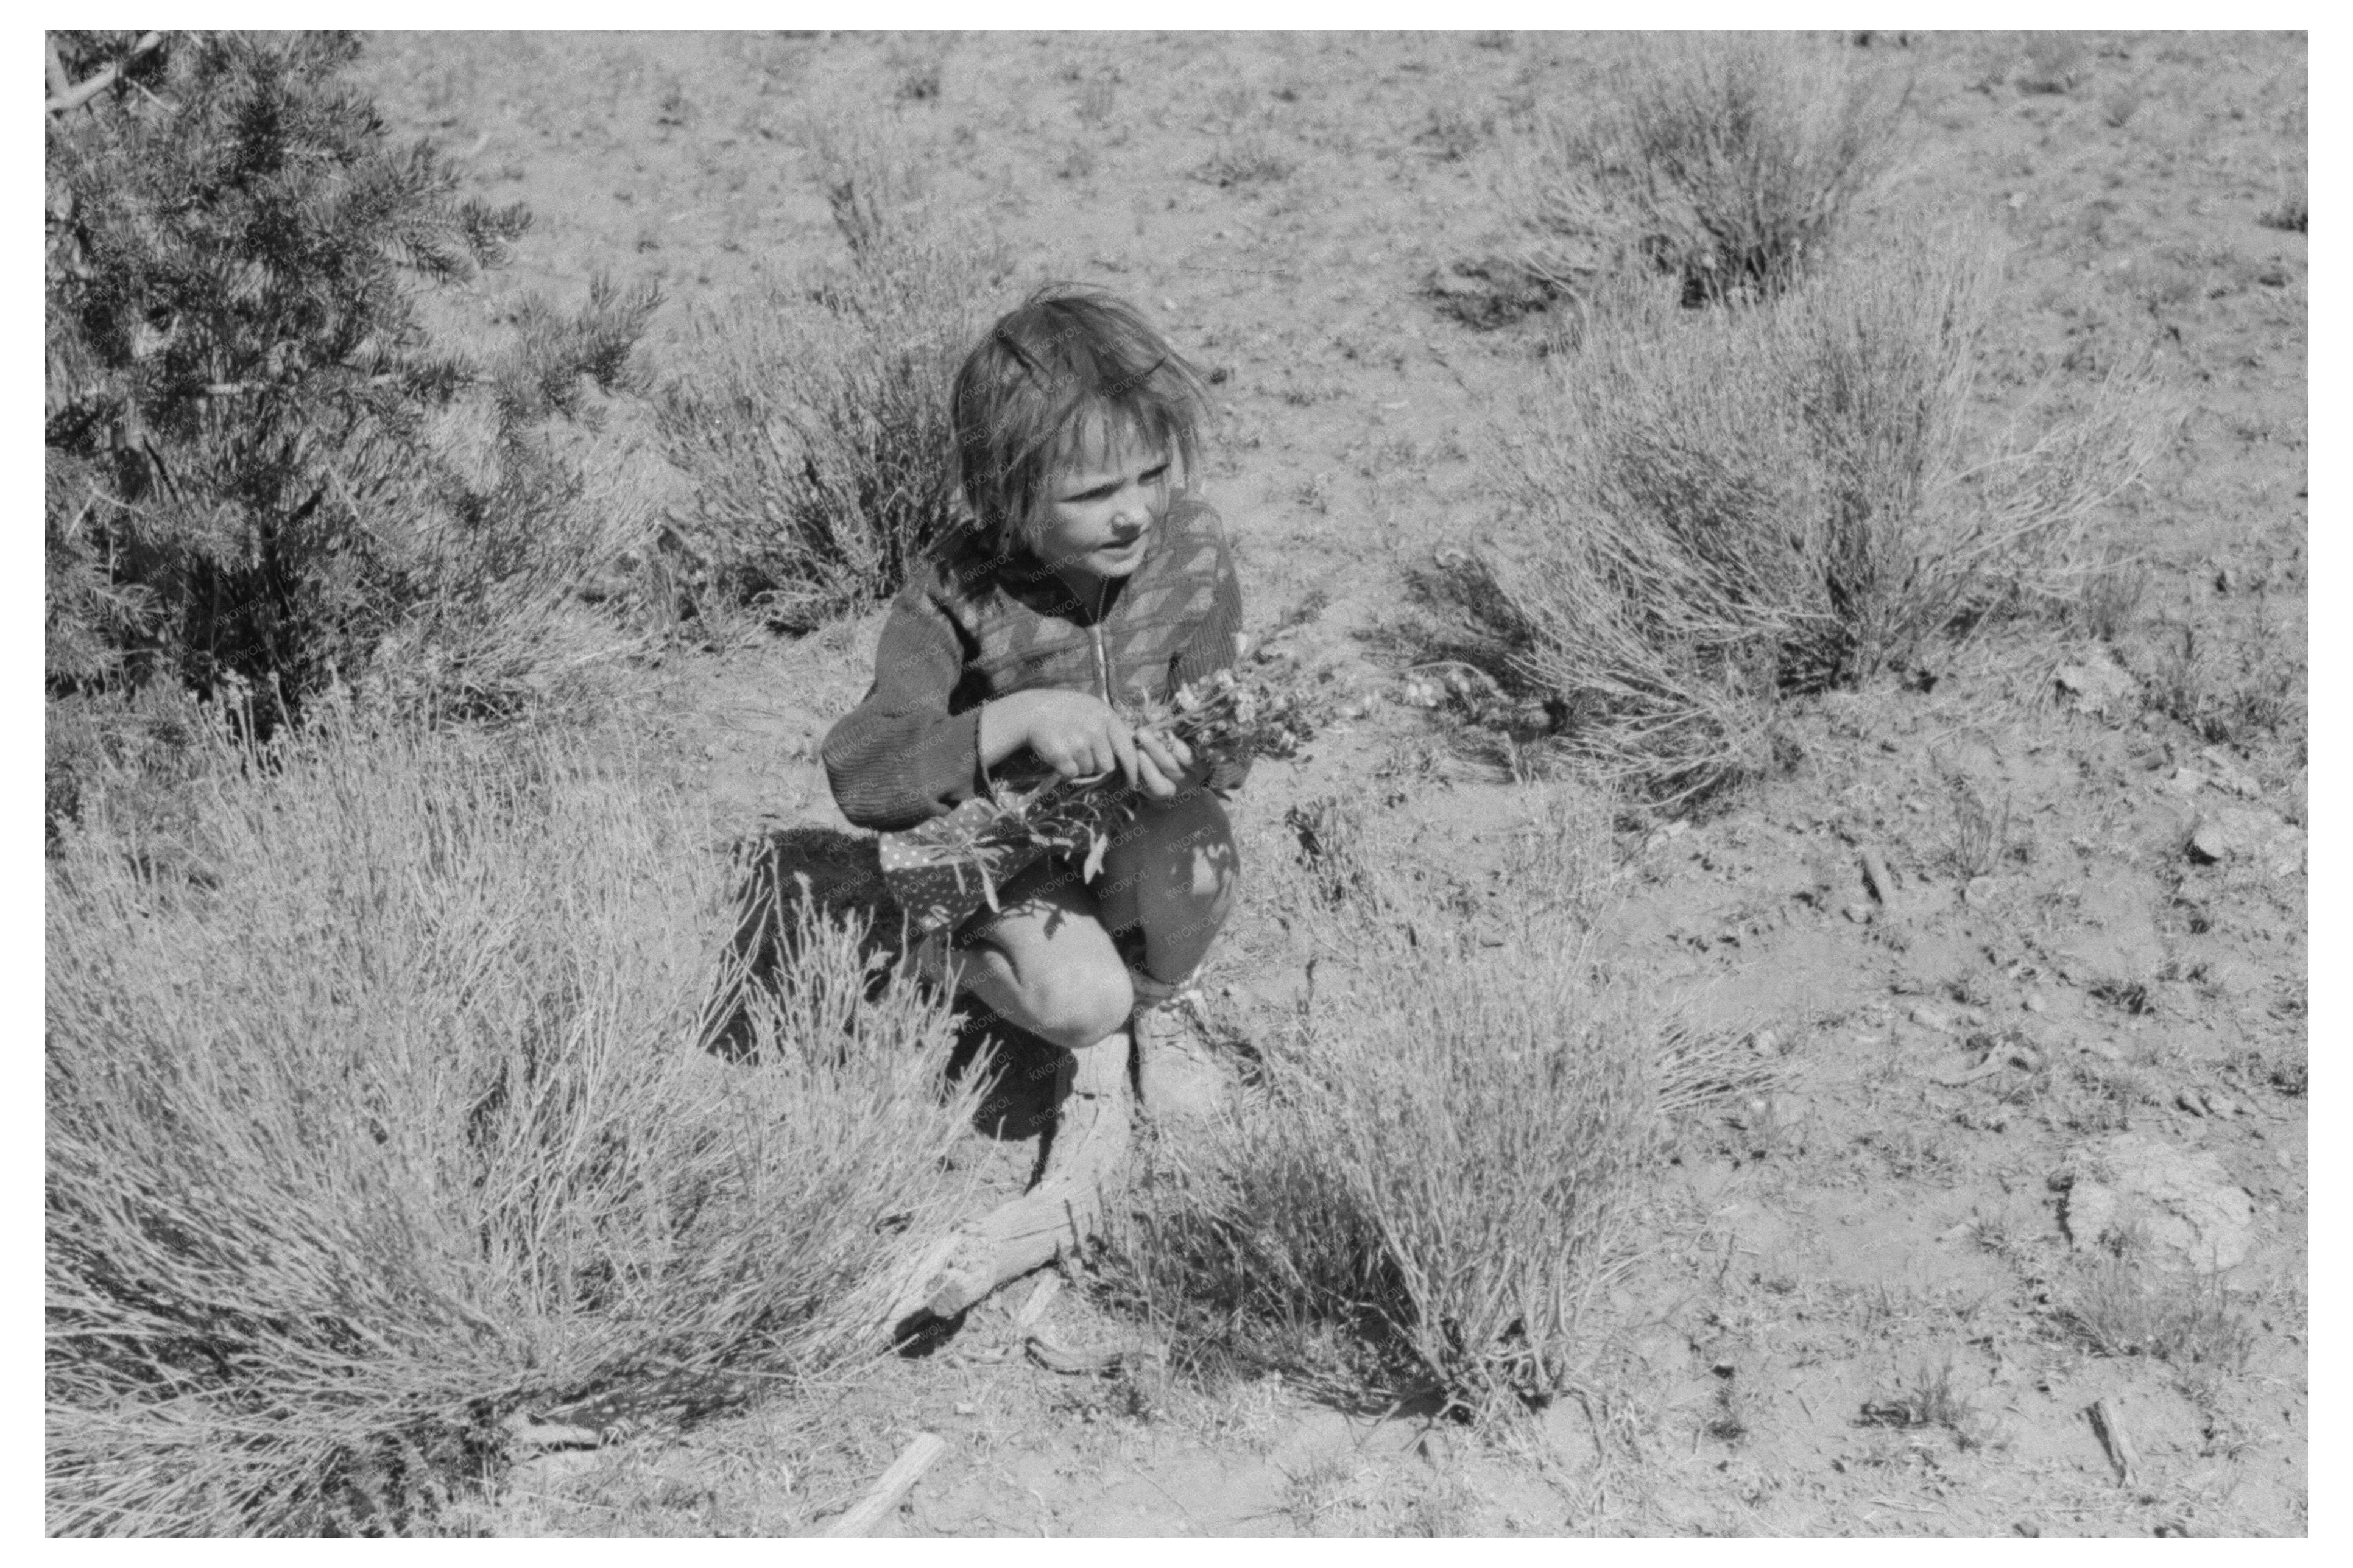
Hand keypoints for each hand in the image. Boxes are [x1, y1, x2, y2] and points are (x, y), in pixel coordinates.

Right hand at [982, 690, 1192, 799]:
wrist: (1032, 711)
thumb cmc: (1067, 710)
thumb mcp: (1093, 708)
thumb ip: (1112, 726)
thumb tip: (1134, 750)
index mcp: (1106, 716)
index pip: (1128, 749)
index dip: (1133, 769)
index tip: (1134, 782)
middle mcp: (1094, 728)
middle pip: (1108, 765)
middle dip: (1098, 764)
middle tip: (1082, 751)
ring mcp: (1077, 741)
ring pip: (1089, 770)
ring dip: (1080, 766)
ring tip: (1069, 747)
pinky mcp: (1061, 754)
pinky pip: (1071, 774)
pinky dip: (1065, 770)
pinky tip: (1058, 753)